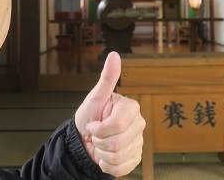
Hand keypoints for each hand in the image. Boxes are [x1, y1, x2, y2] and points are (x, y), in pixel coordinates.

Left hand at [74, 52, 145, 176]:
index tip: (93, 125)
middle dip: (99, 142)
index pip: (117, 125)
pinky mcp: (136, 157)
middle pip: (117, 142)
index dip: (99, 129)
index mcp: (131, 108)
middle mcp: (139, 124)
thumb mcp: (95, 98)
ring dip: (102, 154)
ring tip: (100, 145)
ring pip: (119, 156)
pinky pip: (122, 168)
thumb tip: (114, 54)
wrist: (85, 140)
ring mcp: (139, 142)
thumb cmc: (89, 117)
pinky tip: (105, 156)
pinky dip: (107, 165)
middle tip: (95, 136)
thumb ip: (107, 78)